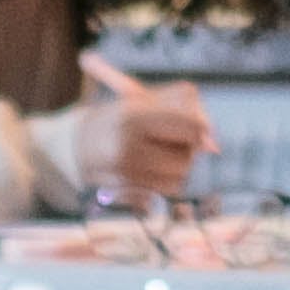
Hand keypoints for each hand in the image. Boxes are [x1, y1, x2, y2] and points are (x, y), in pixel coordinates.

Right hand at [63, 57, 212, 201]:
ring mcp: (126, 170)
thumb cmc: (119, 119)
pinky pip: (170, 188)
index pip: (190, 125)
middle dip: (189, 146)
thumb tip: (214, 145)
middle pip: (189, 151)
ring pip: (182, 172)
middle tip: (175, 139)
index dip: (200, 126)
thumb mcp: (144, 98)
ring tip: (159, 153)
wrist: (76, 146)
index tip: (196, 127)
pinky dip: (169, 179)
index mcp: (133, 113)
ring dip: (180, 163)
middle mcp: (128, 143)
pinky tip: (152, 169)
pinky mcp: (127, 190)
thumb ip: (183, 106)